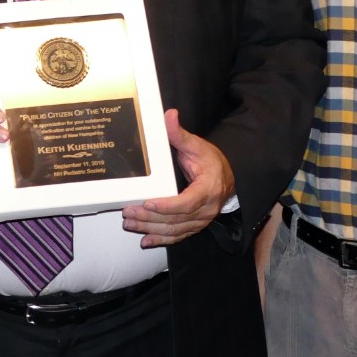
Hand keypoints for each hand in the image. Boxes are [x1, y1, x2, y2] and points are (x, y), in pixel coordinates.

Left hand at [124, 110, 234, 246]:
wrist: (227, 178)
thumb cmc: (211, 162)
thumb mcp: (197, 146)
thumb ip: (180, 135)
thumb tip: (169, 115)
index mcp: (208, 189)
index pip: (187, 202)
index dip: (167, 205)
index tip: (148, 203)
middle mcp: (206, 209)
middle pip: (176, 219)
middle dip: (150, 218)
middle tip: (128, 213)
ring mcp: (201, 220)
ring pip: (174, 230)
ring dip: (150, 229)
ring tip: (130, 224)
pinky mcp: (195, 225)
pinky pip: (178, 236)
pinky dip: (161, 240)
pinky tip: (145, 240)